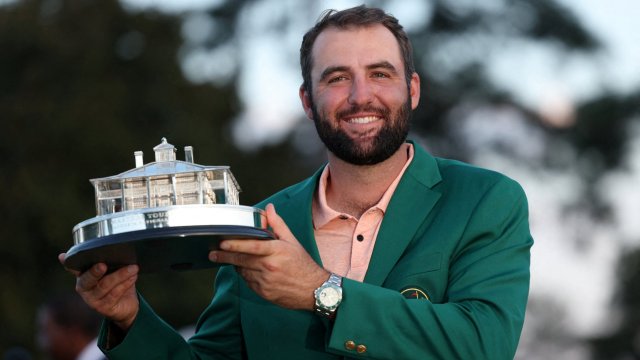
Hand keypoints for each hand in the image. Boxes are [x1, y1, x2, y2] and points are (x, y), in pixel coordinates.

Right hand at [58, 253, 139, 329]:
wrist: (127, 305)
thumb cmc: (116, 283)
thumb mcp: (111, 270)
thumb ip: (105, 259)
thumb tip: (104, 247)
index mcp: (83, 276)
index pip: (74, 268)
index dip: (68, 263)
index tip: (64, 257)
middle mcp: (84, 288)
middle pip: (87, 279)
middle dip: (94, 271)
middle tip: (103, 265)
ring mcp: (93, 300)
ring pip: (105, 285)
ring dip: (120, 275)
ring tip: (133, 267)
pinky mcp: (104, 308)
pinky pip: (115, 294)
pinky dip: (125, 284)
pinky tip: (133, 277)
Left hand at [209, 203, 328, 309]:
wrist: (314, 290)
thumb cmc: (303, 264)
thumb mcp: (292, 241)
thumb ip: (278, 224)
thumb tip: (269, 209)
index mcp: (277, 251)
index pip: (252, 246)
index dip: (235, 244)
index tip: (222, 243)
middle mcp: (270, 267)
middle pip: (242, 260)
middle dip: (225, 256)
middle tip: (213, 253)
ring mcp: (266, 281)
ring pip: (243, 271)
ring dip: (236, 265)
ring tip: (232, 259)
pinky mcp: (264, 293)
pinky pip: (248, 282)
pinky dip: (245, 275)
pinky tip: (248, 270)